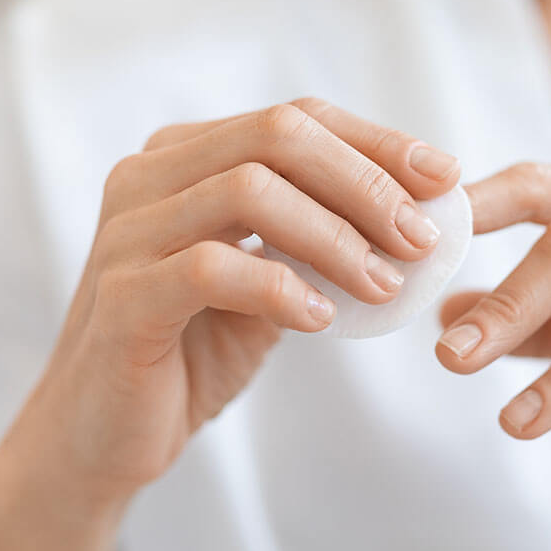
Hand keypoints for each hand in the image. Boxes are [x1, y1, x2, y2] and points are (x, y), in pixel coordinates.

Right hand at [6, 98, 459, 504]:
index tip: (444, 177)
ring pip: (248, 191)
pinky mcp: (122, 296)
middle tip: (422, 238)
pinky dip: (281, 288)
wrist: (106, 431)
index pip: (295, 119)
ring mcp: (127, 231)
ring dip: (336, 238)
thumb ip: (318, 241)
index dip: (377, 142)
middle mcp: (149, 176)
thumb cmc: (196, 347)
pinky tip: (322, 319)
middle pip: (277, 136)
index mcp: (186, 158)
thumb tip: (417, 220)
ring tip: (386, 286)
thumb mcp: (269, 280)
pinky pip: (211, 269)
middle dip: (366, 184)